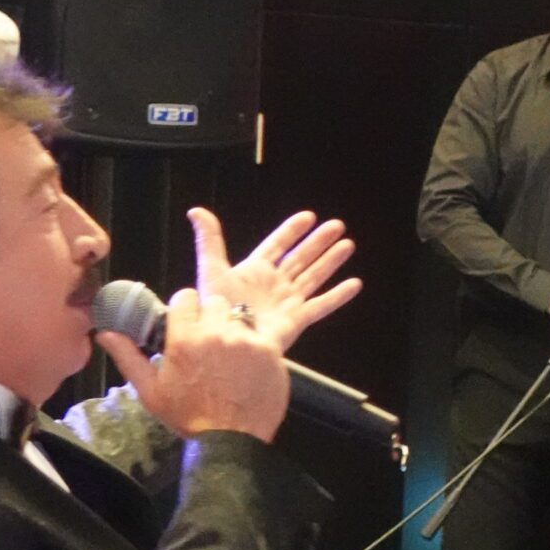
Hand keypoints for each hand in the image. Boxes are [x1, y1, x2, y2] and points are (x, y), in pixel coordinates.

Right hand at [96, 288, 289, 441]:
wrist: (231, 441)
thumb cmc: (188, 417)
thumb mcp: (150, 391)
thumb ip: (128, 357)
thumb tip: (105, 332)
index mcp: (184, 340)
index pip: (185, 297)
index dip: (185, 309)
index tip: (186, 323)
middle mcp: (215, 333)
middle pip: (214, 302)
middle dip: (210, 316)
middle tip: (209, 339)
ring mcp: (246, 340)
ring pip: (239, 314)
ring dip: (233, 326)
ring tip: (230, 350)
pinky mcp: (271, 349)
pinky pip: (261, 332)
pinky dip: (255, 342)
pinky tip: (249, 362)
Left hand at [190, 207, 360, 352]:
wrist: (229, 338)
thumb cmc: (218, 306)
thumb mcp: (212, 268)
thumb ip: (209, 240)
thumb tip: (196, 211)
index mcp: (255, 270)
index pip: (277, 245)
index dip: (292, 230)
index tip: (308, 216)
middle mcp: (274, 284)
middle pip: (301, 258)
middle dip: (318, 242)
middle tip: (337, 225)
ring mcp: (287, 301)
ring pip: (314, 276)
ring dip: (331, 261)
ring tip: (347, 245)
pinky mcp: (297, 319)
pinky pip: (321, 306)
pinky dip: (338, 296)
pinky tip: (354, 284)